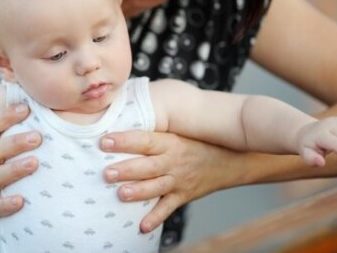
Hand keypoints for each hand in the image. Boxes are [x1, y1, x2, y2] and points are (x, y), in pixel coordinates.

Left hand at [100, 130, 242, 232]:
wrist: (231, 160)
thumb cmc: (197, 141)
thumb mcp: (178, 130)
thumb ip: (154, 127)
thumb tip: (124, 109)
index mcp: (170, 142)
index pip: (145, 140)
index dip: (125, 141)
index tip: (105, 141)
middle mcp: (174, 161)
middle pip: (148, 166)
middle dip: (126, 170)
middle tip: (107, 173)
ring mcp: (179, 180)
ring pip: (156, 187)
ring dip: (138, 192)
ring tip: (121, 194)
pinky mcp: (183, 195)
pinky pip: (168, 208)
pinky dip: (155, 218)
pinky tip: (142, 226)